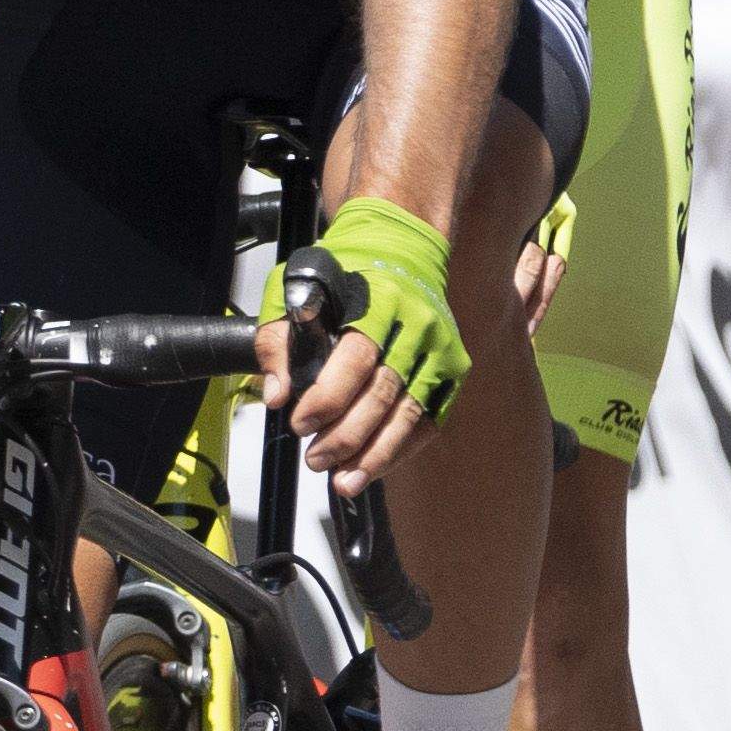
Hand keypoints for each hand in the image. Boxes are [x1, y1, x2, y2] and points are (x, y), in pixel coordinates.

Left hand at [278, 194, 464, 484]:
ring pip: (411, 413)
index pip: (357, 359)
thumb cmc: (344, 273)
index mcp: (378, 301)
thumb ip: (279, 340)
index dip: (328, 398)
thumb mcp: (296, 290)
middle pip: (384, 393)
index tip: (300, 423)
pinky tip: (374, 466)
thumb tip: (277, 395)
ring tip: (344, 480)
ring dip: (376, 454)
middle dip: (347, 435)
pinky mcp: (452, 369)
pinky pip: (430, 419)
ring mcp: (441, 349)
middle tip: (315, 459)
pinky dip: (403, 447)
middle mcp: (417, 326)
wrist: (402, 250)